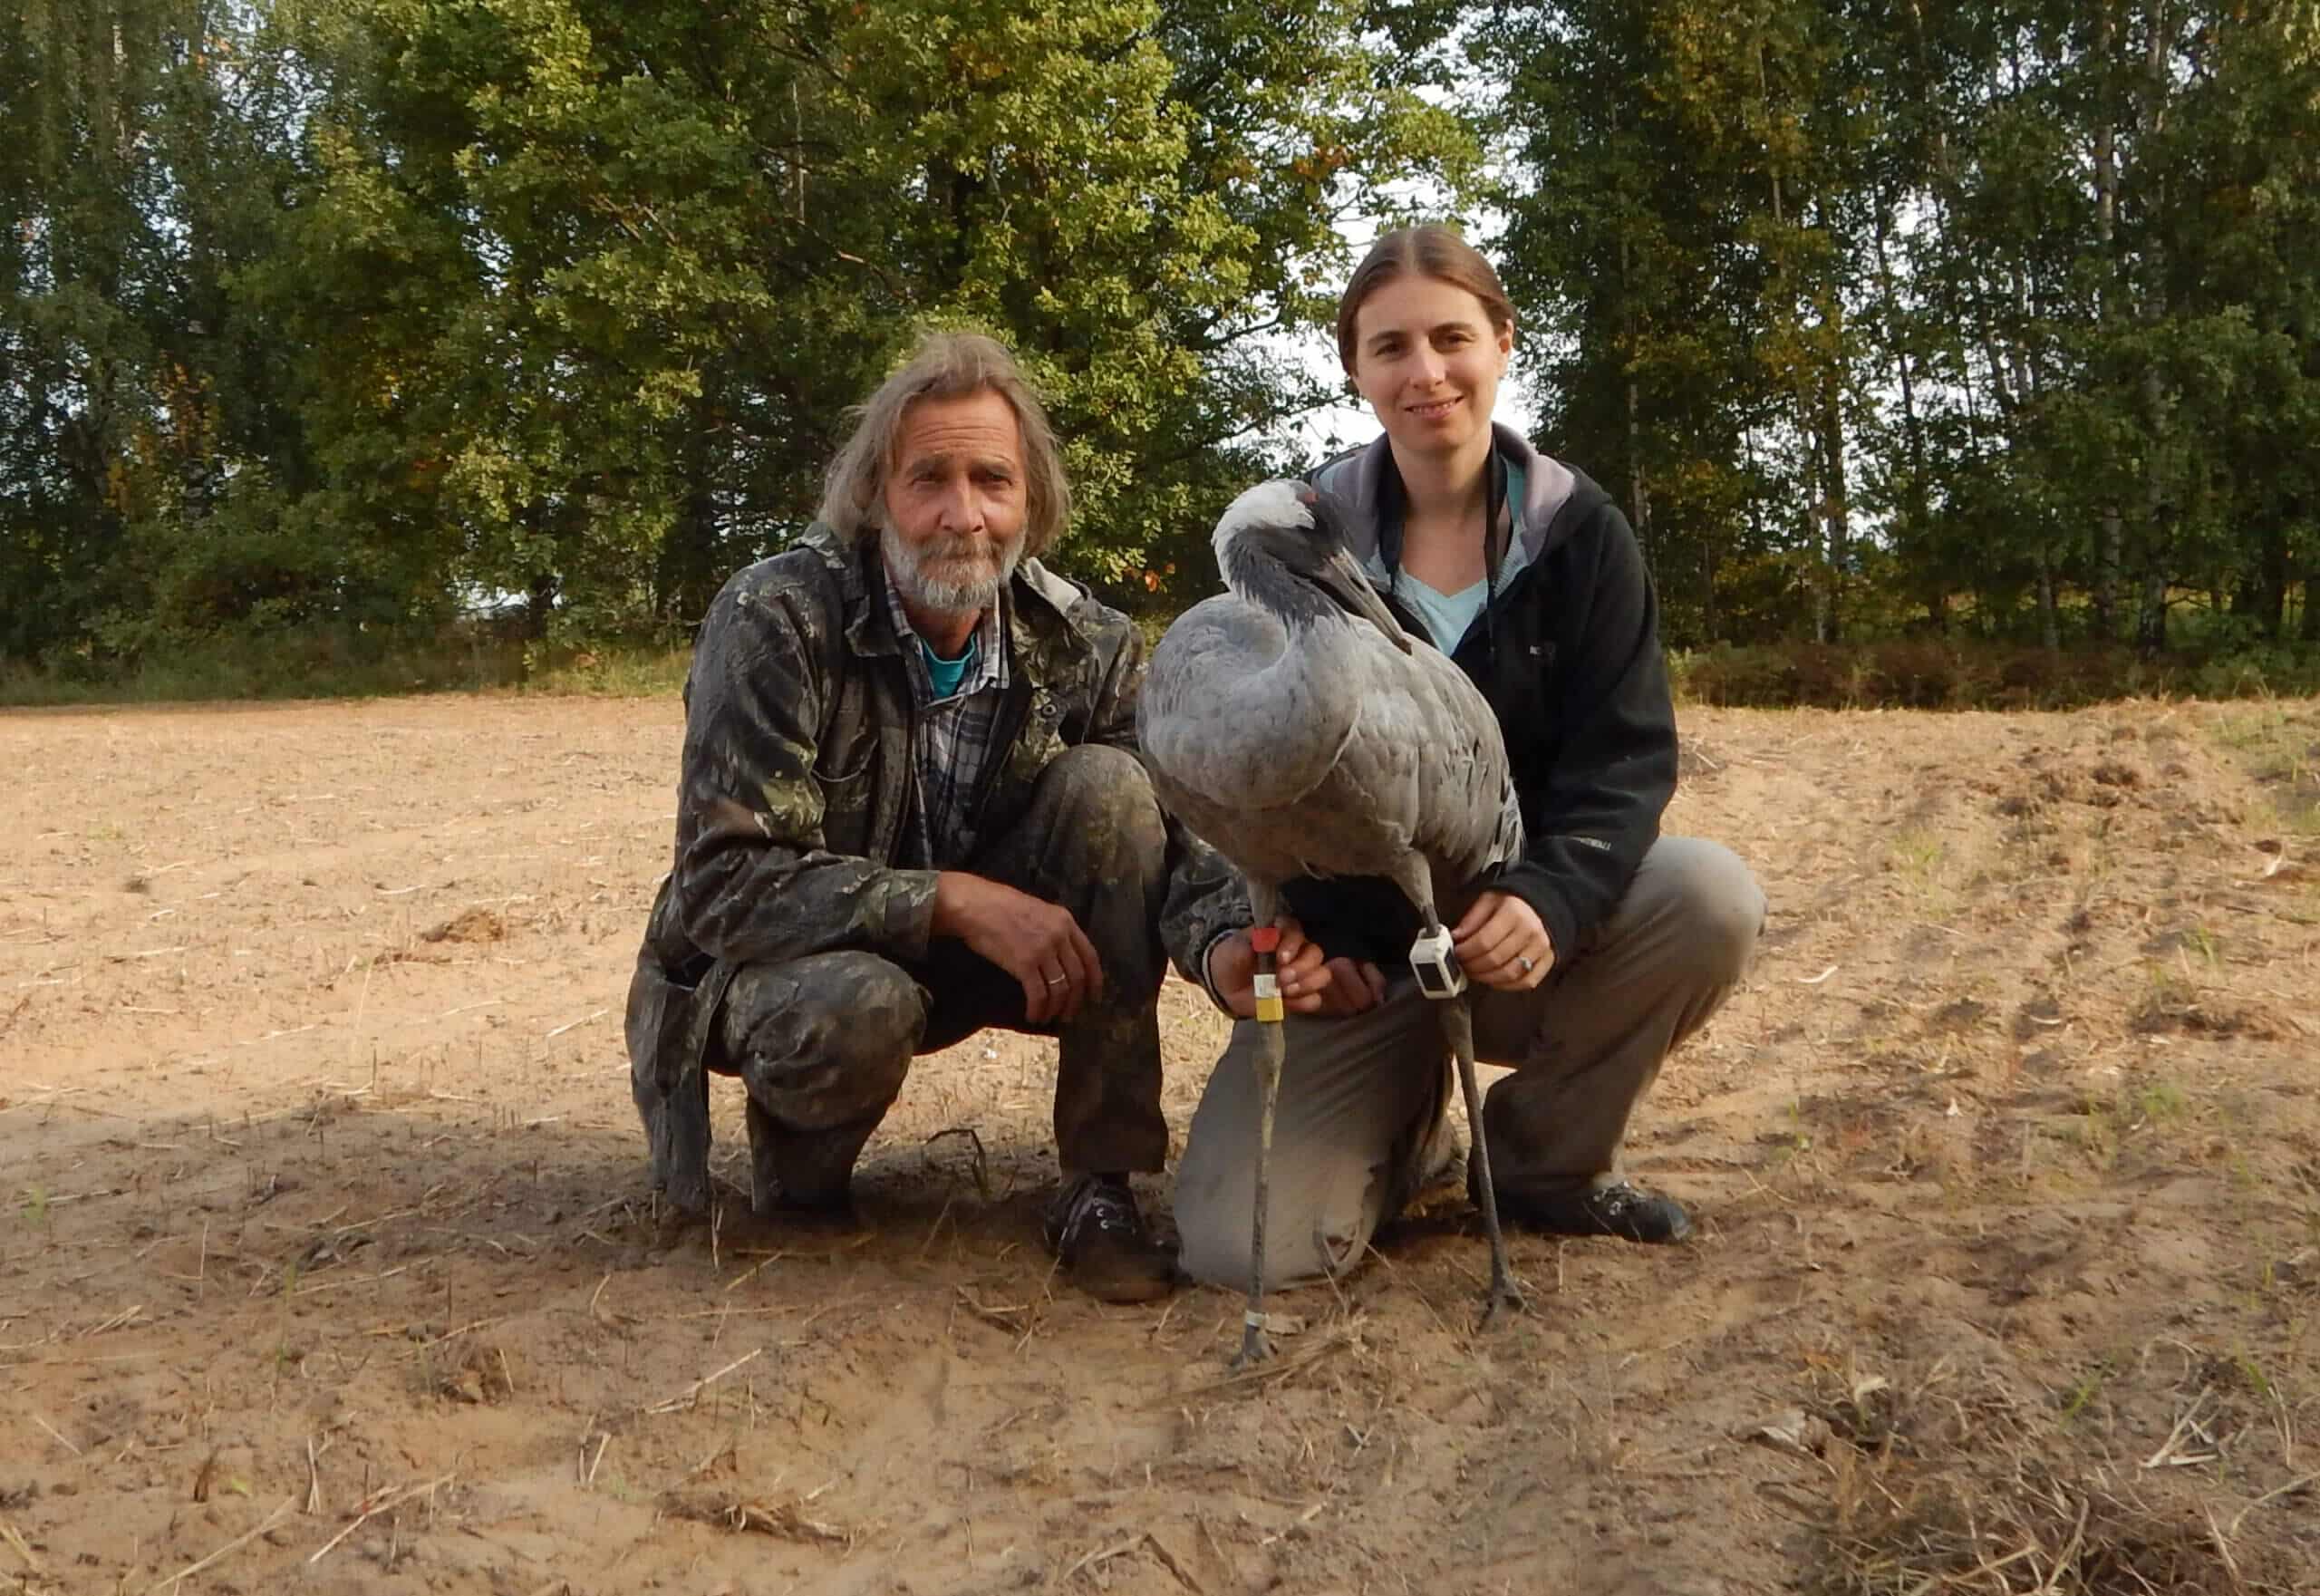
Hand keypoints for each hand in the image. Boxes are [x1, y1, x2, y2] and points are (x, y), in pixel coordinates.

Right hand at [931, 871, 1103, 1024]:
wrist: (975, 905)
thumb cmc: (1000, 906)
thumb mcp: (1038, 911)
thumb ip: (1054, 930)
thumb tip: (1061, 957)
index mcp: (1065, 921)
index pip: (1090, 956)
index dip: (1095, 981)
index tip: (1093, 998)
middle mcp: (1059, 935)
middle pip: (1078, 977)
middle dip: (1075, 1001)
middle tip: (1068, 1015)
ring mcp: (1043, 950)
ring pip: (1060, 989)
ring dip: (1056, 1009)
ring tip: (1048, 1018)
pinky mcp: (1024, 964)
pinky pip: (1039, 994)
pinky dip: (1038, 1009)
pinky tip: (1032, 1016)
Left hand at [1206, 917, 1385, 1019]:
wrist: (1226, 987)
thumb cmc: (1232, 960)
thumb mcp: (1234, 951)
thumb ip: (1249, 944)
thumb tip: (1268, 939)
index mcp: (1281, 933)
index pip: (1295, 930)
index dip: (1292, 943)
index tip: (1281, 957)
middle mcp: (1298, 951)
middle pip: (1315, 953)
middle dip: (1301, 967)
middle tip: (1282, 978)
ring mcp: (1303, 974)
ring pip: (1322, 975)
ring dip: (1307, 984)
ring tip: (1285, 991)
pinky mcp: (1302, 995)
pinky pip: (1315, 999)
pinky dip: (1304, 1002)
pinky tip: (1286, 1003)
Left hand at [1452, 890, 1552, 990]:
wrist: (1540, 904)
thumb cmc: (1512, 903)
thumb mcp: (1489, 900)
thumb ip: (1472, 919)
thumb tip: (1455, 938)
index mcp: (1514, 913)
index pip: (1484, 941)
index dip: (1466, 952)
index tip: (1456, 953)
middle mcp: (1531, 931)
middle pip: (1495, 959)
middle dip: (1473, 966)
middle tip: (1463, 965)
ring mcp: (1542, 948)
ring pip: (1510, 974)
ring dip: (1487, 978)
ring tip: (1475, 973)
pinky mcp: (1548, 960)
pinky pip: (1527, 981)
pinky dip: (1508, 986)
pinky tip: (1494, 980)